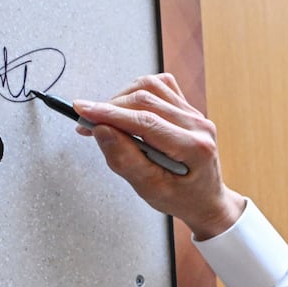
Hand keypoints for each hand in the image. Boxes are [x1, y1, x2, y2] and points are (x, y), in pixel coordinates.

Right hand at [73, 73, 246, 239]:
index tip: (82, 111)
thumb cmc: (181, 198)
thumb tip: (101, 130)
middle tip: (87, 123)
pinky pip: (160, 86)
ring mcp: (195, 113)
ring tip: (108, 120)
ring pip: (151, 87)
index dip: (110, 114)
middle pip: (146, 99)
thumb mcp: (150, 189)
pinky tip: (129, 111)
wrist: (205, 199)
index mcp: (194, 147)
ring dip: (122, 99)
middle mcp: (198, 125)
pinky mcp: (187, 108)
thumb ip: (125, 160)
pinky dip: (138, 93)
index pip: (145, 121)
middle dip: (110, 108)